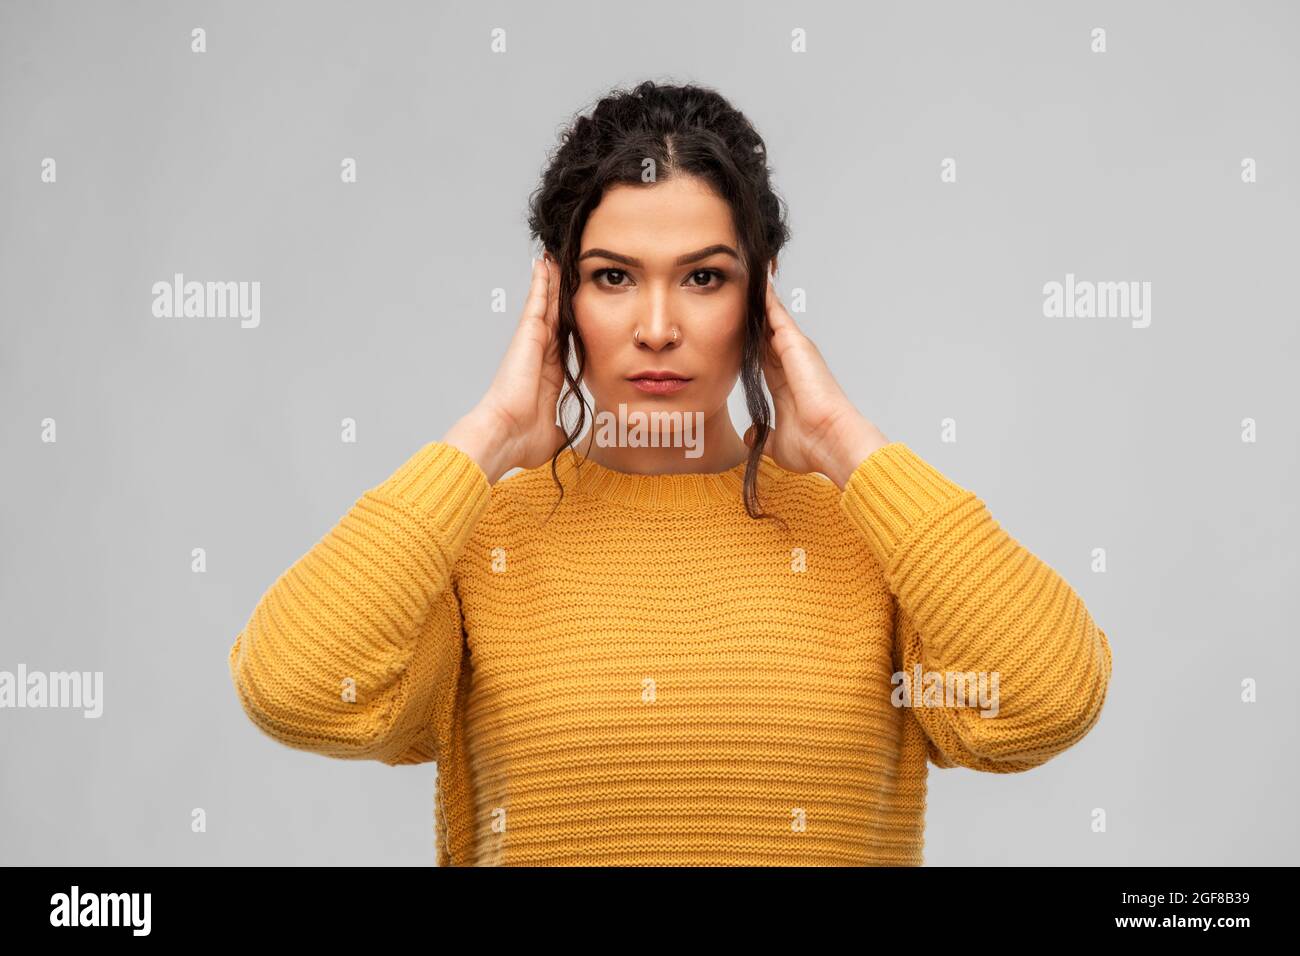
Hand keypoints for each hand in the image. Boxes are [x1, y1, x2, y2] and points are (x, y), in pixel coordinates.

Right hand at [444, 255, 568, 482]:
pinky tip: (545, 263)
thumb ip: (564, 428)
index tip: (577, 310)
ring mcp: (532, 343)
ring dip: (551, 281)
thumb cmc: (523, 439)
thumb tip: (574, 438)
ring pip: (545, 304)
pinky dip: (541, 282)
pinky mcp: (527, 335)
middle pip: (554, 317)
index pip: (564, 343)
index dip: (570, 324)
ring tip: (555, 257)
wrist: (506, 435)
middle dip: (559, 295)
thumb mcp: (554, 434)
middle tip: (565, 270)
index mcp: (549, 375)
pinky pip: (537, 302)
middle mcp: (540, 355)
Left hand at [743, 272, 890, 487]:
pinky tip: (753, 278)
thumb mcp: (777, 442)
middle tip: (736, 289)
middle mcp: (790, 362)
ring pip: (770, 316)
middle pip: (765, 330)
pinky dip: (764, 295)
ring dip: (757, 298)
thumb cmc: (813, 445)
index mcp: (784, 382)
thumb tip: (751, 435)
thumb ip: (762, 436)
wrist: (831, 442)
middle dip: (751, 313)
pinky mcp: (796, 343)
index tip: (735, 327)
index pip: (761, 354)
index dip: (748, 340)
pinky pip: (775, 312)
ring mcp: (794, 350)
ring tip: (744, 272)